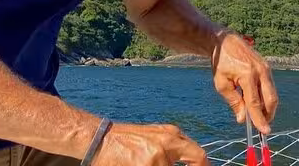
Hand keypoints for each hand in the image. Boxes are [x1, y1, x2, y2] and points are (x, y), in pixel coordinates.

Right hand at [93, 123, 208, 165]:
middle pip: (192, 162)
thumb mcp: (154, 137)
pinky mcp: (143, 165)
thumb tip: (191, 160)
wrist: (100, 138)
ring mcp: (155, 157)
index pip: (198, 155)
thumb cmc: (126, 139)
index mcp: (171, 136)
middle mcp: (166, 145)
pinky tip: (139, 164)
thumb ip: (173, 148)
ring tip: (145, 162)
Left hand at [210, 33, 277, 133]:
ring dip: (268, 107)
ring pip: (272, 94)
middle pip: (270, 99)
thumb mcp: (221, 84)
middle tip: (261, 126)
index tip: (264, 131)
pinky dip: (266, 98)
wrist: (226, 42)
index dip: (259, 119)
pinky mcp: (267, 67)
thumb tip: (243, 119)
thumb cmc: (221, 63)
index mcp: (247, 75)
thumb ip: (234, 101)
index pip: (255, 103)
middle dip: (268, 115)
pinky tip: (259, 103)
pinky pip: (270, 87)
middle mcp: (261, 71)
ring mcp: (266, 68)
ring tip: (259, 116)